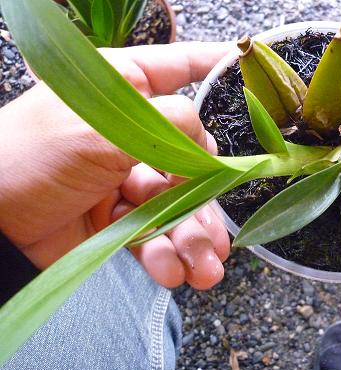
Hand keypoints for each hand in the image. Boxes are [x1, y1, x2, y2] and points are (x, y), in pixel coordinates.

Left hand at [0, 42, 231, 289]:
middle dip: (206, 200)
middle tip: (219, 235)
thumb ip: (166, 127)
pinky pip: (155, 235)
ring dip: (194, 238)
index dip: (213, 66)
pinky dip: (167, 256)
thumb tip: (206, 141)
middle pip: (190, 157)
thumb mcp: (100, 131)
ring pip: (178, 204)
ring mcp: (126, 177)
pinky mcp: (119, 218)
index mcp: (123, 91)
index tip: (248, 64)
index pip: (177, 68)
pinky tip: (174, 272)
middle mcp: (130, 132)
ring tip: (204, 268)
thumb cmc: (31, 158)